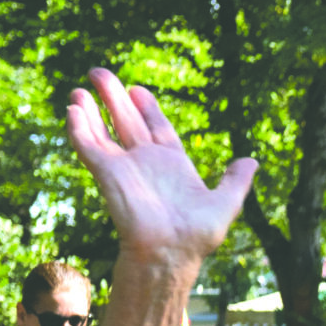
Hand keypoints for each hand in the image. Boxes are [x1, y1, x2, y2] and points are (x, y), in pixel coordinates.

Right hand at [65, 67, 255, 266]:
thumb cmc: (198, 234)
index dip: (147, 108)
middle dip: (114, 97)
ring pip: (103, 131)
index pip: (156, 127)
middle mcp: (146, 162)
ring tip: (80, 88)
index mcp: (172, 164)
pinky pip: (90, 147)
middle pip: (127, 121)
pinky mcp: (108, 174)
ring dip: (91, 110)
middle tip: (100, 73)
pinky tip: (73, 110)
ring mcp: (125, 168)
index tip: (137, 89)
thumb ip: (235, 181)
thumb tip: (252, 161)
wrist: (171, 252)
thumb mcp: (225, 203)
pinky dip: (80, 128)